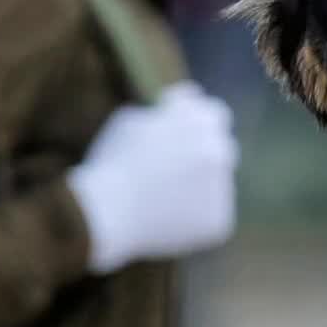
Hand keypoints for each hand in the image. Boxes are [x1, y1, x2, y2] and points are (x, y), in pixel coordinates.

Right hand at [69, 82, 238, 272]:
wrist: (105, 213)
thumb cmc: (110, 163)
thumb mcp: (129, 120)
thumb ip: (163, 112)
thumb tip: (177, 106)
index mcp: (199, 119)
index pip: (213, 112)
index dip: (196, 121)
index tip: (181, 132)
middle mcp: (218, 148)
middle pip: (220, 145)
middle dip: (202, 152)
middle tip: (173, 166)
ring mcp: (221, 186)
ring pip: (214, 183)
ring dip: (196, 185)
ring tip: (154, 198)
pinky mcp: (219, 220)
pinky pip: (209, 215)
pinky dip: (192, 217)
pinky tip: (161, 219)